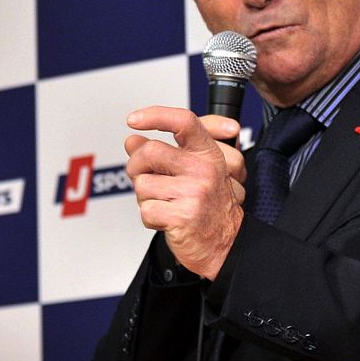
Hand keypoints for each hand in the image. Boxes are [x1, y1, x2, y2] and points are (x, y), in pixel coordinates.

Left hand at [124, 107, 246, 280]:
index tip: (133, 119)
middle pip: (149, 151)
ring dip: (145, 198)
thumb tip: (132, 140)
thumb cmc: (206, 206)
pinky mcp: (184, 216)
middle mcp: (204, 169)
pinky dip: (150, 219)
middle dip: (136, 167)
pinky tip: (168, 220)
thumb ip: (164, 152)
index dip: (156, 115)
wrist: (226, 245)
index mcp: (208, 154)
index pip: (184, 121)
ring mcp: (195, 192)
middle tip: (147, 180)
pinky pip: (145, 210)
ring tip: (166, 204)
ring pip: (142, 184)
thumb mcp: (193, 172)